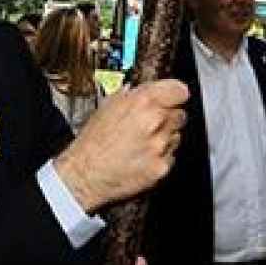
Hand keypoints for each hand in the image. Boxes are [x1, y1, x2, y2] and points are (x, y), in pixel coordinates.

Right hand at [55, 78, 188, 212]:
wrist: (86, 174)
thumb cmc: (93, 141)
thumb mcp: (108, 105)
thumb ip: (134, 94)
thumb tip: (148, 90)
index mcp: (142, 102)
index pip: (179, 90)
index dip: (176, 94)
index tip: (174, 98)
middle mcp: (154, 122)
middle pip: (180, 114)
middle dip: (167, 118)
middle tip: (150, 125)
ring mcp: (159, 146)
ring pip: (176, 136)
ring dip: (164, 138)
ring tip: (142, 143)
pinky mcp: (161, 167)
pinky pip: (171, 156)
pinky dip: (160, 156)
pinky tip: (142, 156)